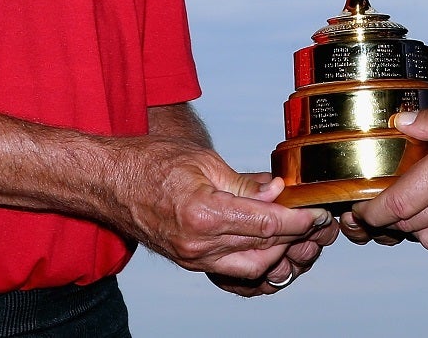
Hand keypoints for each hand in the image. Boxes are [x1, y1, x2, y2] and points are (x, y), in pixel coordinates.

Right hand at [108, 138, 334, 283]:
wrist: (108, 182)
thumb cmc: (149, 162)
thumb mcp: (203, 160)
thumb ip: (244, 182)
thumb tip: (277, 192)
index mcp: (204, 214)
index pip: (267, 225)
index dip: (299, 220)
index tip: (318, 213)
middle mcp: (198, 244)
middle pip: (264, 249)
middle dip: (294, 236)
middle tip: (313, 220)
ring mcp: (192, 257)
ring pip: (251, 267)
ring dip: (277, 252)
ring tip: (293, 230)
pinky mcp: (187, 261)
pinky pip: (230, 268)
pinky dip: (254, 257)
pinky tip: (266, 241)